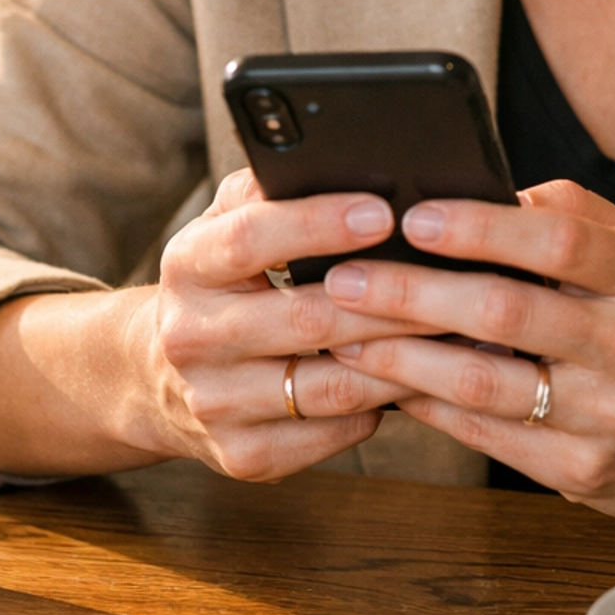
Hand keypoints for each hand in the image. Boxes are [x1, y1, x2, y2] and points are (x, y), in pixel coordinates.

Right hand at [126, 168, 444, 479]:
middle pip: (306, 319)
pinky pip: (333, 432)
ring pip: (331, 387)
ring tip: (457, 333)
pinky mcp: (243, 456)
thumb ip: (269, 189)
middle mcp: (192, 337)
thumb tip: (341, 159)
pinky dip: (383, 408)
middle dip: (390, 299)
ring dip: (403, 361)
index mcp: (187, 266)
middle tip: (456, 279)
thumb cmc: (223, 281)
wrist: (157, 375)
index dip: (319, 223)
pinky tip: (420, 382)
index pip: (251, 239)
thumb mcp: (225, 224)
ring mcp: (216, 404)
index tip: (384, 211)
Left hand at [325, 180, 614, 517]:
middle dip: (412, 295)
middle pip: (505, 314)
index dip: (482, 228)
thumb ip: (568, 215)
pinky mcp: (583, 472)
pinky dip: (428, 406)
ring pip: (484, 385)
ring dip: (401, 358)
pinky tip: (385, 381)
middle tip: (344, 278)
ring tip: (343, 333)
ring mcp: (606, 416)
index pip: (559, 243)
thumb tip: (474, 188)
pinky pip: (486, 436)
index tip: (415, 216)